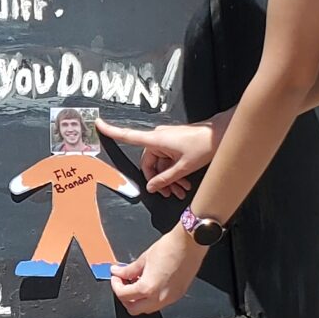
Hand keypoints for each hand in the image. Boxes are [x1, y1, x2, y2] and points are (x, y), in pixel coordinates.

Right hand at [97, 117, 218, 197]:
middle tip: (169, 193)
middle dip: (158, 179)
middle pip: (149, 163)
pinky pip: (168, 161)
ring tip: (180, 191)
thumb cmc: (204, 145)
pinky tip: (183, 184)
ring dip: (168, 179)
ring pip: (160, 164)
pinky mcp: (174, 144)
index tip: (97, 124)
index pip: (128, 136)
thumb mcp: (184, 167)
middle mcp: (158, 139)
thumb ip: (166, 178)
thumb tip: (152, 187)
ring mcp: (166, 141)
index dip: (111, 131)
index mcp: (156, 140)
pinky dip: (174, 173)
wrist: (221, 134)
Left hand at [109, 226, 205, 315]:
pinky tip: (149, 284)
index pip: (123, 295)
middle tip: (122, 284)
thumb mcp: (144, 258)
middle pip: (134, 309)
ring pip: (147, 309)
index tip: (116, 277)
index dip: (116, 285)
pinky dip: (151, 298)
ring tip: (136, 283)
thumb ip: (128, 269)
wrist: (190, 244)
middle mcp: (159, 298)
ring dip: (138, 299)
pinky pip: (159, 303)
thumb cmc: (170, 248)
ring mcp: (170, 299)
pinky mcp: (177, 295)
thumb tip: (118, 272)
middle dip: (125, 298)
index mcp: (147, 288)